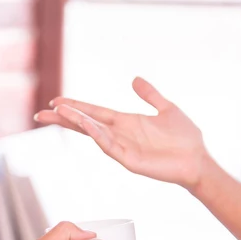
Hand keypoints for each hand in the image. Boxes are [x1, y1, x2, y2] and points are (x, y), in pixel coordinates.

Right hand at [33, 77, 209, 190]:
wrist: (199, 161)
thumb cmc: (185, 139)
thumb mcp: (167, 108)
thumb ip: (150, 95)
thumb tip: (134, 78)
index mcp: (126, 122)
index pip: (94, 113)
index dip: (76, 106)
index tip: (57, 101)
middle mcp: (121, 135)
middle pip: (86, 124)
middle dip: (65, 118)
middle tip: (42, 113)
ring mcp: (123, 148)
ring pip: (94, 133)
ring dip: (77, 123)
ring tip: (60, 111)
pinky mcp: (130, 161)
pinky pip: (110, 146)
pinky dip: (98, 135)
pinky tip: (88, 126)